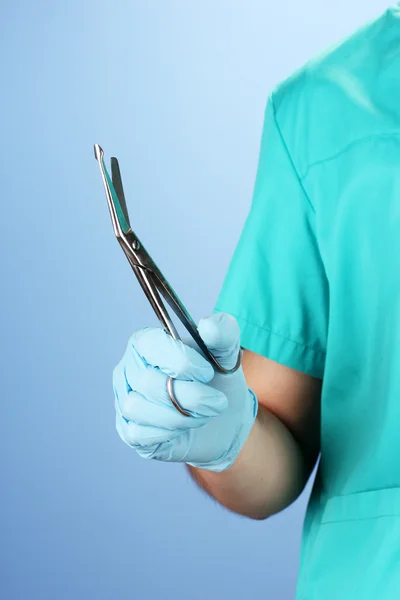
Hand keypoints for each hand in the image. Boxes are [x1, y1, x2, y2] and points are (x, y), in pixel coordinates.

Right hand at [113, 312, 257, 471]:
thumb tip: (209, 325)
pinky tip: (186, 427)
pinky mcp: (129, 431)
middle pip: (147, 380)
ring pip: (140, 408)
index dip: (181, 360)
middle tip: (217, 402)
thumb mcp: (227, 355)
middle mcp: (129, 369)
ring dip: (181, 416)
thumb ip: (223, 334)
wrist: (224, 420)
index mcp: (146, 342)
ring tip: (202, 414)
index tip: (208, 373)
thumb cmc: (218, 380)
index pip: (150, 344)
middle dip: (190, 396)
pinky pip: (141, 433)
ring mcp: (125, 400)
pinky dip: (170, 433)